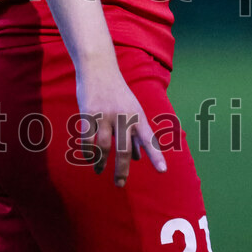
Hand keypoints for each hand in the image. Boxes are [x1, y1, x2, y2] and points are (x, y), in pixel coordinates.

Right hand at [76, 68, 167, 186]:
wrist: (98, 67)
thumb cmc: (116, 92)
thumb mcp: (131, 109)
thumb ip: (135, 133)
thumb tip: (137, 157)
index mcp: (137, 115)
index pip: (149, 139)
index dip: (156, 155)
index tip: (163, 171)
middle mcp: (124, 116)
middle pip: (123, 150)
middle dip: (121, 170)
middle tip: (120, 184)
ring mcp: (106, 114)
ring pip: (104, 147)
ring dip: (100, 163)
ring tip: (99, 170)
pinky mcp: (89, 113)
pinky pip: (88, 140)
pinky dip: (88, 152)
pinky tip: (89, 158)